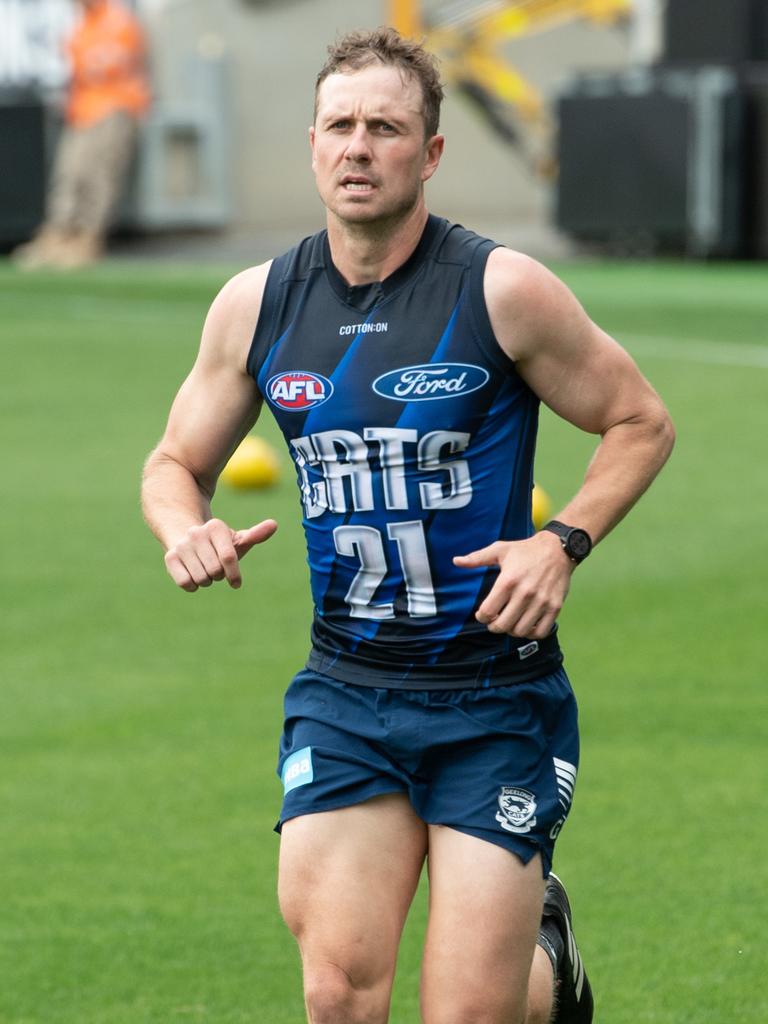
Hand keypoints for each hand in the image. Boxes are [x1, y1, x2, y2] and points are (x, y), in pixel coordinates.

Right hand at [164, 518, 277, 591]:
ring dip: (206, 581)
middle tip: (215, 569)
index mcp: (216, 527)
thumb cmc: (218, 545)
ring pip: (202, 578)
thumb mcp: (237, 540)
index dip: (234, 574)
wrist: (186, 540)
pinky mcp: (170, 558)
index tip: (236, 583)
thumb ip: (256, 535)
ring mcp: (182, 545)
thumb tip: (274, 524)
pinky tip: (193, 575)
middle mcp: (197, 533)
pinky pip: (186, 583)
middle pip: (215, 570)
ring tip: (204, 570)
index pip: (229, 557)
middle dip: (219, 576)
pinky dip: (193, 586)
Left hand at [453, 531, 573, 638]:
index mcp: (508, 580)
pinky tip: (526, 624)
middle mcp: (525, 593)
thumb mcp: (499, 549)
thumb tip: (456, 561)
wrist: (558, 548)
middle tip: (494, 622)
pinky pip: (541, 632)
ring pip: (521, 631)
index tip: (482, 614)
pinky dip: (531, 633)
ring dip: (512, 631)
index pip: (488, 611)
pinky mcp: (555, 607)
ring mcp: (541, 601)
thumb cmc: (525, 550)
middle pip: (503, 625)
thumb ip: (477, 558)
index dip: (481, 617)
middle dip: (494, 627)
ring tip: (510, 622)